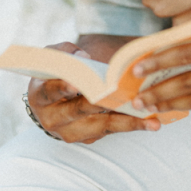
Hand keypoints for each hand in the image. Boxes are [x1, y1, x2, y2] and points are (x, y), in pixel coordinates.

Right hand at [26, 41, 160, 142]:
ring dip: (126, 122)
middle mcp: (52, 118)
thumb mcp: (55, 57)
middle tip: (121, 99)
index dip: (62, 88)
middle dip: (100, 104)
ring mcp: (70, 131)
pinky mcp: (87, 137)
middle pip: (78, 111)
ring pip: (100, 125)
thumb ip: (67, 53)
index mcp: (40, 95)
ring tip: (151, 120)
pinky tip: (150, 123)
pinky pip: (110, 131)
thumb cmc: (56, 72)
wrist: (53, 99)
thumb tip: (86, 59)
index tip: (76, 85)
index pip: (49, 91)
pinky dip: (130, 125)